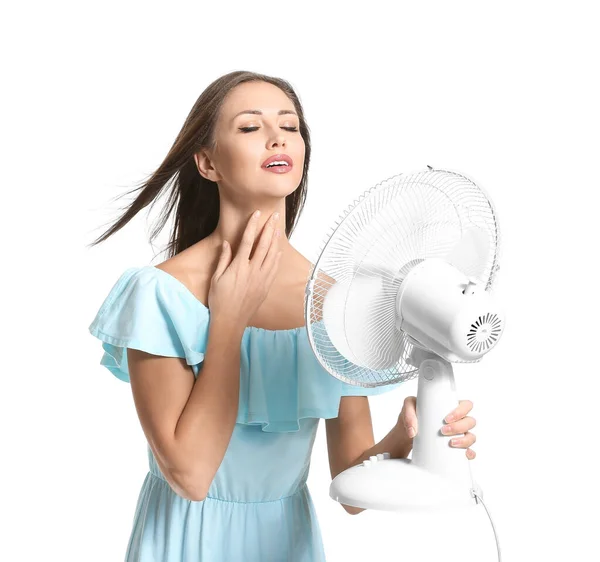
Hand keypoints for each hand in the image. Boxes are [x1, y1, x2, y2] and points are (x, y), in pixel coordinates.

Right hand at [208, 210, 281, 328]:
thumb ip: (224, 259)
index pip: (247, 241)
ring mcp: (261, 279)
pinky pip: (274, 268)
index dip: (252, 226)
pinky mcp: (266, 287)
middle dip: (269, 228)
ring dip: (275, 240)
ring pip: (272, 255)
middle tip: (274, 216)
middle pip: (264, 245)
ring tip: (278, 228)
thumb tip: (226, 243)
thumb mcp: (216, 278)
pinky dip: (277, 257)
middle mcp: (253, 271)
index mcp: (239, 267)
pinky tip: (278, 250)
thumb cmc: (220, 300)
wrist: (230, 321)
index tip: (257, 214)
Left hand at [398, 396, 477, 459]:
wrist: (405, 434)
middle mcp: (457, 420)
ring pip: (471, 436)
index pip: (465, 405)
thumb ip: (409, 414)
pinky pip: (469, 451)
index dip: (461, 411)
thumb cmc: (411, 416)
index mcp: (450, 407)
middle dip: (459, 427)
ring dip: (464, 440)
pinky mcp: (456, 448)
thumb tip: (413, 431)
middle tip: (443, 430)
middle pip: (470, 421)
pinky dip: (469, 453)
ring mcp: (458, 434)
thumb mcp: (408, 407)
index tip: (447, 418)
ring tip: (450, 443)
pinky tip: (463, 454)